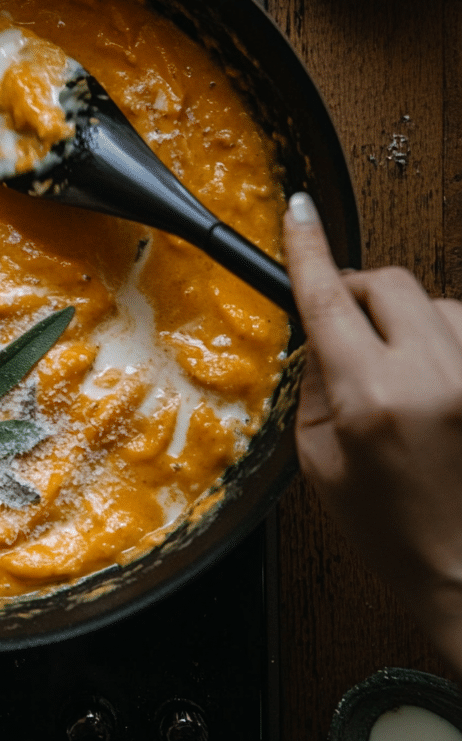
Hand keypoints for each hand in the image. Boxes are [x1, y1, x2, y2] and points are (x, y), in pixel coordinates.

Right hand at [284, 192, 461, 672]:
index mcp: (373, 398)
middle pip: (388, 282)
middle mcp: (435, 378)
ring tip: (401, 373)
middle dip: (357, 291)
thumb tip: (320, 329)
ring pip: (433, 301)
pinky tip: (434, 379)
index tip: (299, 212)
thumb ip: (317, 382)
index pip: (329, 298)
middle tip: (345, 326)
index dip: (307, 248)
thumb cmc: (390, 528)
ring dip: (405, 320)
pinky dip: (441, 339)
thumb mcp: (320, 457)